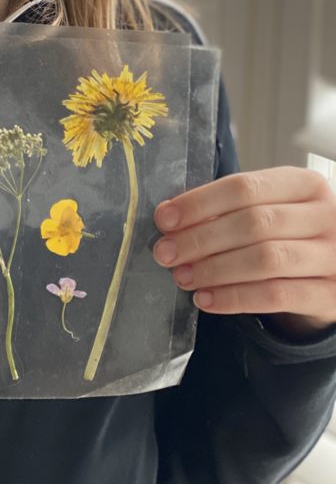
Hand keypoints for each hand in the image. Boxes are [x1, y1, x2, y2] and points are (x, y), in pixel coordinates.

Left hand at [153, 166, 335, 335]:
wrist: (332, 275)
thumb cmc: (289, 236)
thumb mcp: (269, 211)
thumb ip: (228, 211)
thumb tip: (171, 221)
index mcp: (305, 184)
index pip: (245, 187)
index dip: (200, 203)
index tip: (165, 219)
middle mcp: (327, 216)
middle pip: (254, 223)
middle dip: (201, 239)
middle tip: (166, 253)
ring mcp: (334, 256)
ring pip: (265, 259)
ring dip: (214, 270)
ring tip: (183, 277)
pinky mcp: (332, 294)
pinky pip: (276, 295)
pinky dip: (235, 298)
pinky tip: (206, 299)